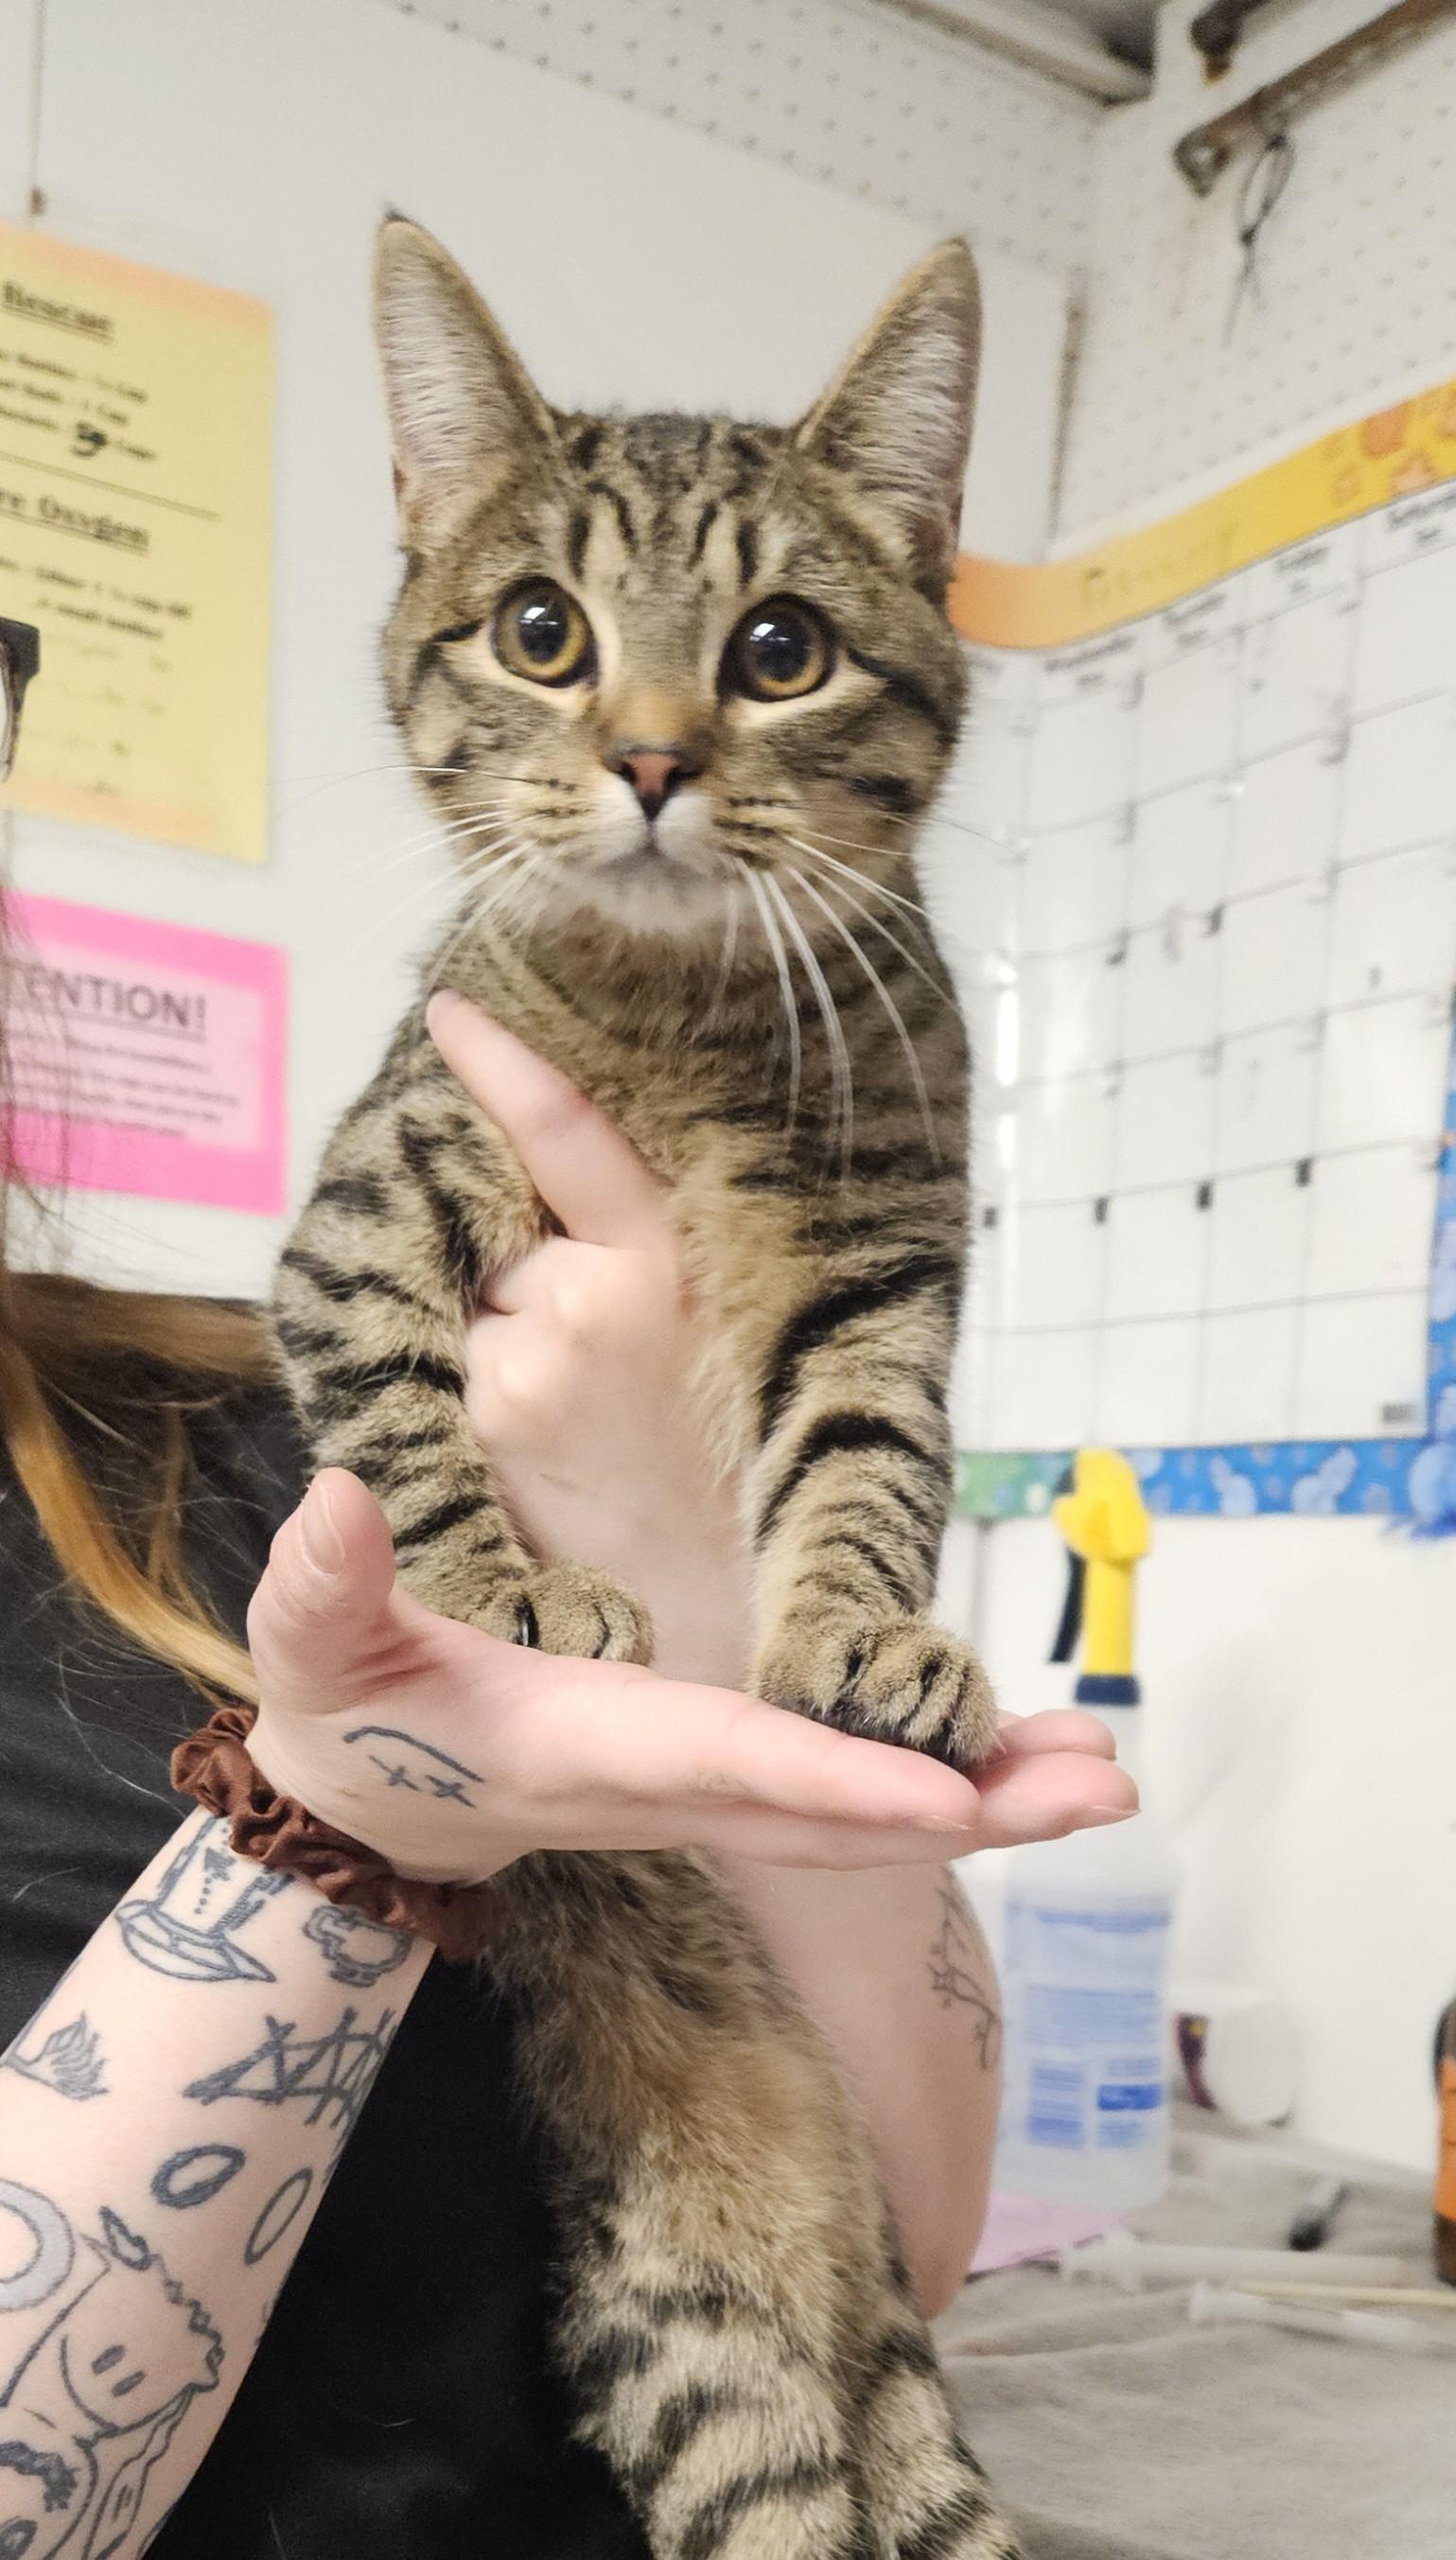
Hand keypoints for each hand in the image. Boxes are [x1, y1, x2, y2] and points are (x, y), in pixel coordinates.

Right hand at [244, 1471, 1134, 1883]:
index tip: (949, 1792)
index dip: (840, 1777)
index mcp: (594, 1749)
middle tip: (1100, 1785)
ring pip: (864, 1818)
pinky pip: (852, 1800)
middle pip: (840, 1816)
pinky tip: (1021, 1762)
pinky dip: (945, 1787)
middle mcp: (674, 1792)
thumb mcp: (316, 1647)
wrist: (375, 1811)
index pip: (734, 1766)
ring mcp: (708, 1801)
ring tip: (1099, 1772)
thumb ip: (323, 1585)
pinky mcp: (726, 1789)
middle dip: (971, 1810)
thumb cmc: (353, 1719)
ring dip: (986, 1802)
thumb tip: (337, 1499)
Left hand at [430, 989, 750, 1687]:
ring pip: (470, 1299)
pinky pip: (452, 1362)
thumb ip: (630, 1253)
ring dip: (493, 1333)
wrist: (707, 1598)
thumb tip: (539, 1199)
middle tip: (582, 1352)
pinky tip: (534, 1442)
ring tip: (568, 1417)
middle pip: (500, 1232)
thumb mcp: (708, 1328)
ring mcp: (526, 1361)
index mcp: (666, 1264)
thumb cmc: (713, 1459)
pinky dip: (475, 1382)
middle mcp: (593, 1300)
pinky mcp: (481, 1418)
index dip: (504, 1066)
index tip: (450, 1011)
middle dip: (511, 1262)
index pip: (572, 1135)